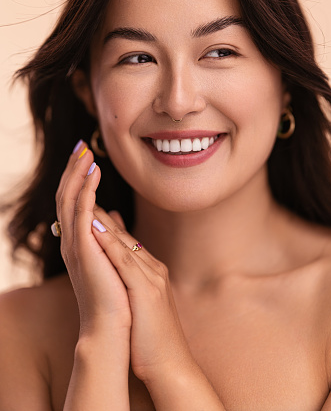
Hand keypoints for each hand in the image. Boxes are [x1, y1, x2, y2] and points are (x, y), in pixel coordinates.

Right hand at [55, 142, 130, 336]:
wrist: (115, 329)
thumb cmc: (117, 298)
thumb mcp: (112, 258)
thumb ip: (109, 234)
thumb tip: (114, 215)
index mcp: (81, 243)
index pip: (75, 203)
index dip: (78, 180)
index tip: (87, 157)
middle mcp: (74, 242)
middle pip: (67, 197)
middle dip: (73, 170)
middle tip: (81, 146)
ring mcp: (77, 245)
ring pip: (70, 200)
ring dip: (76, 174)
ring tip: (85, 152)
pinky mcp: (84, 249)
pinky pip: (81, 212)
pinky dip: (86, 190)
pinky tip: (93, 173)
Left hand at [90, 209, 194, 384]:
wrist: (171, 365)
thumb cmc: (152, 338)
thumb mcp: (142, 305)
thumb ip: (133, 283)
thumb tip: (118, 271)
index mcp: (152, 272)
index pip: (127, 242)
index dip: (108, 224)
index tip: (91, 208)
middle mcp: (154, 269)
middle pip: (125, 237)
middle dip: (103, 215)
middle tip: (86, 194)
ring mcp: (152, 278)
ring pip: (125, 243)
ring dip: (104, 221)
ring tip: (87, 200)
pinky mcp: (146, 291)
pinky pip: (125, 261)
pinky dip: (110, 243)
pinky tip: (96, 229)